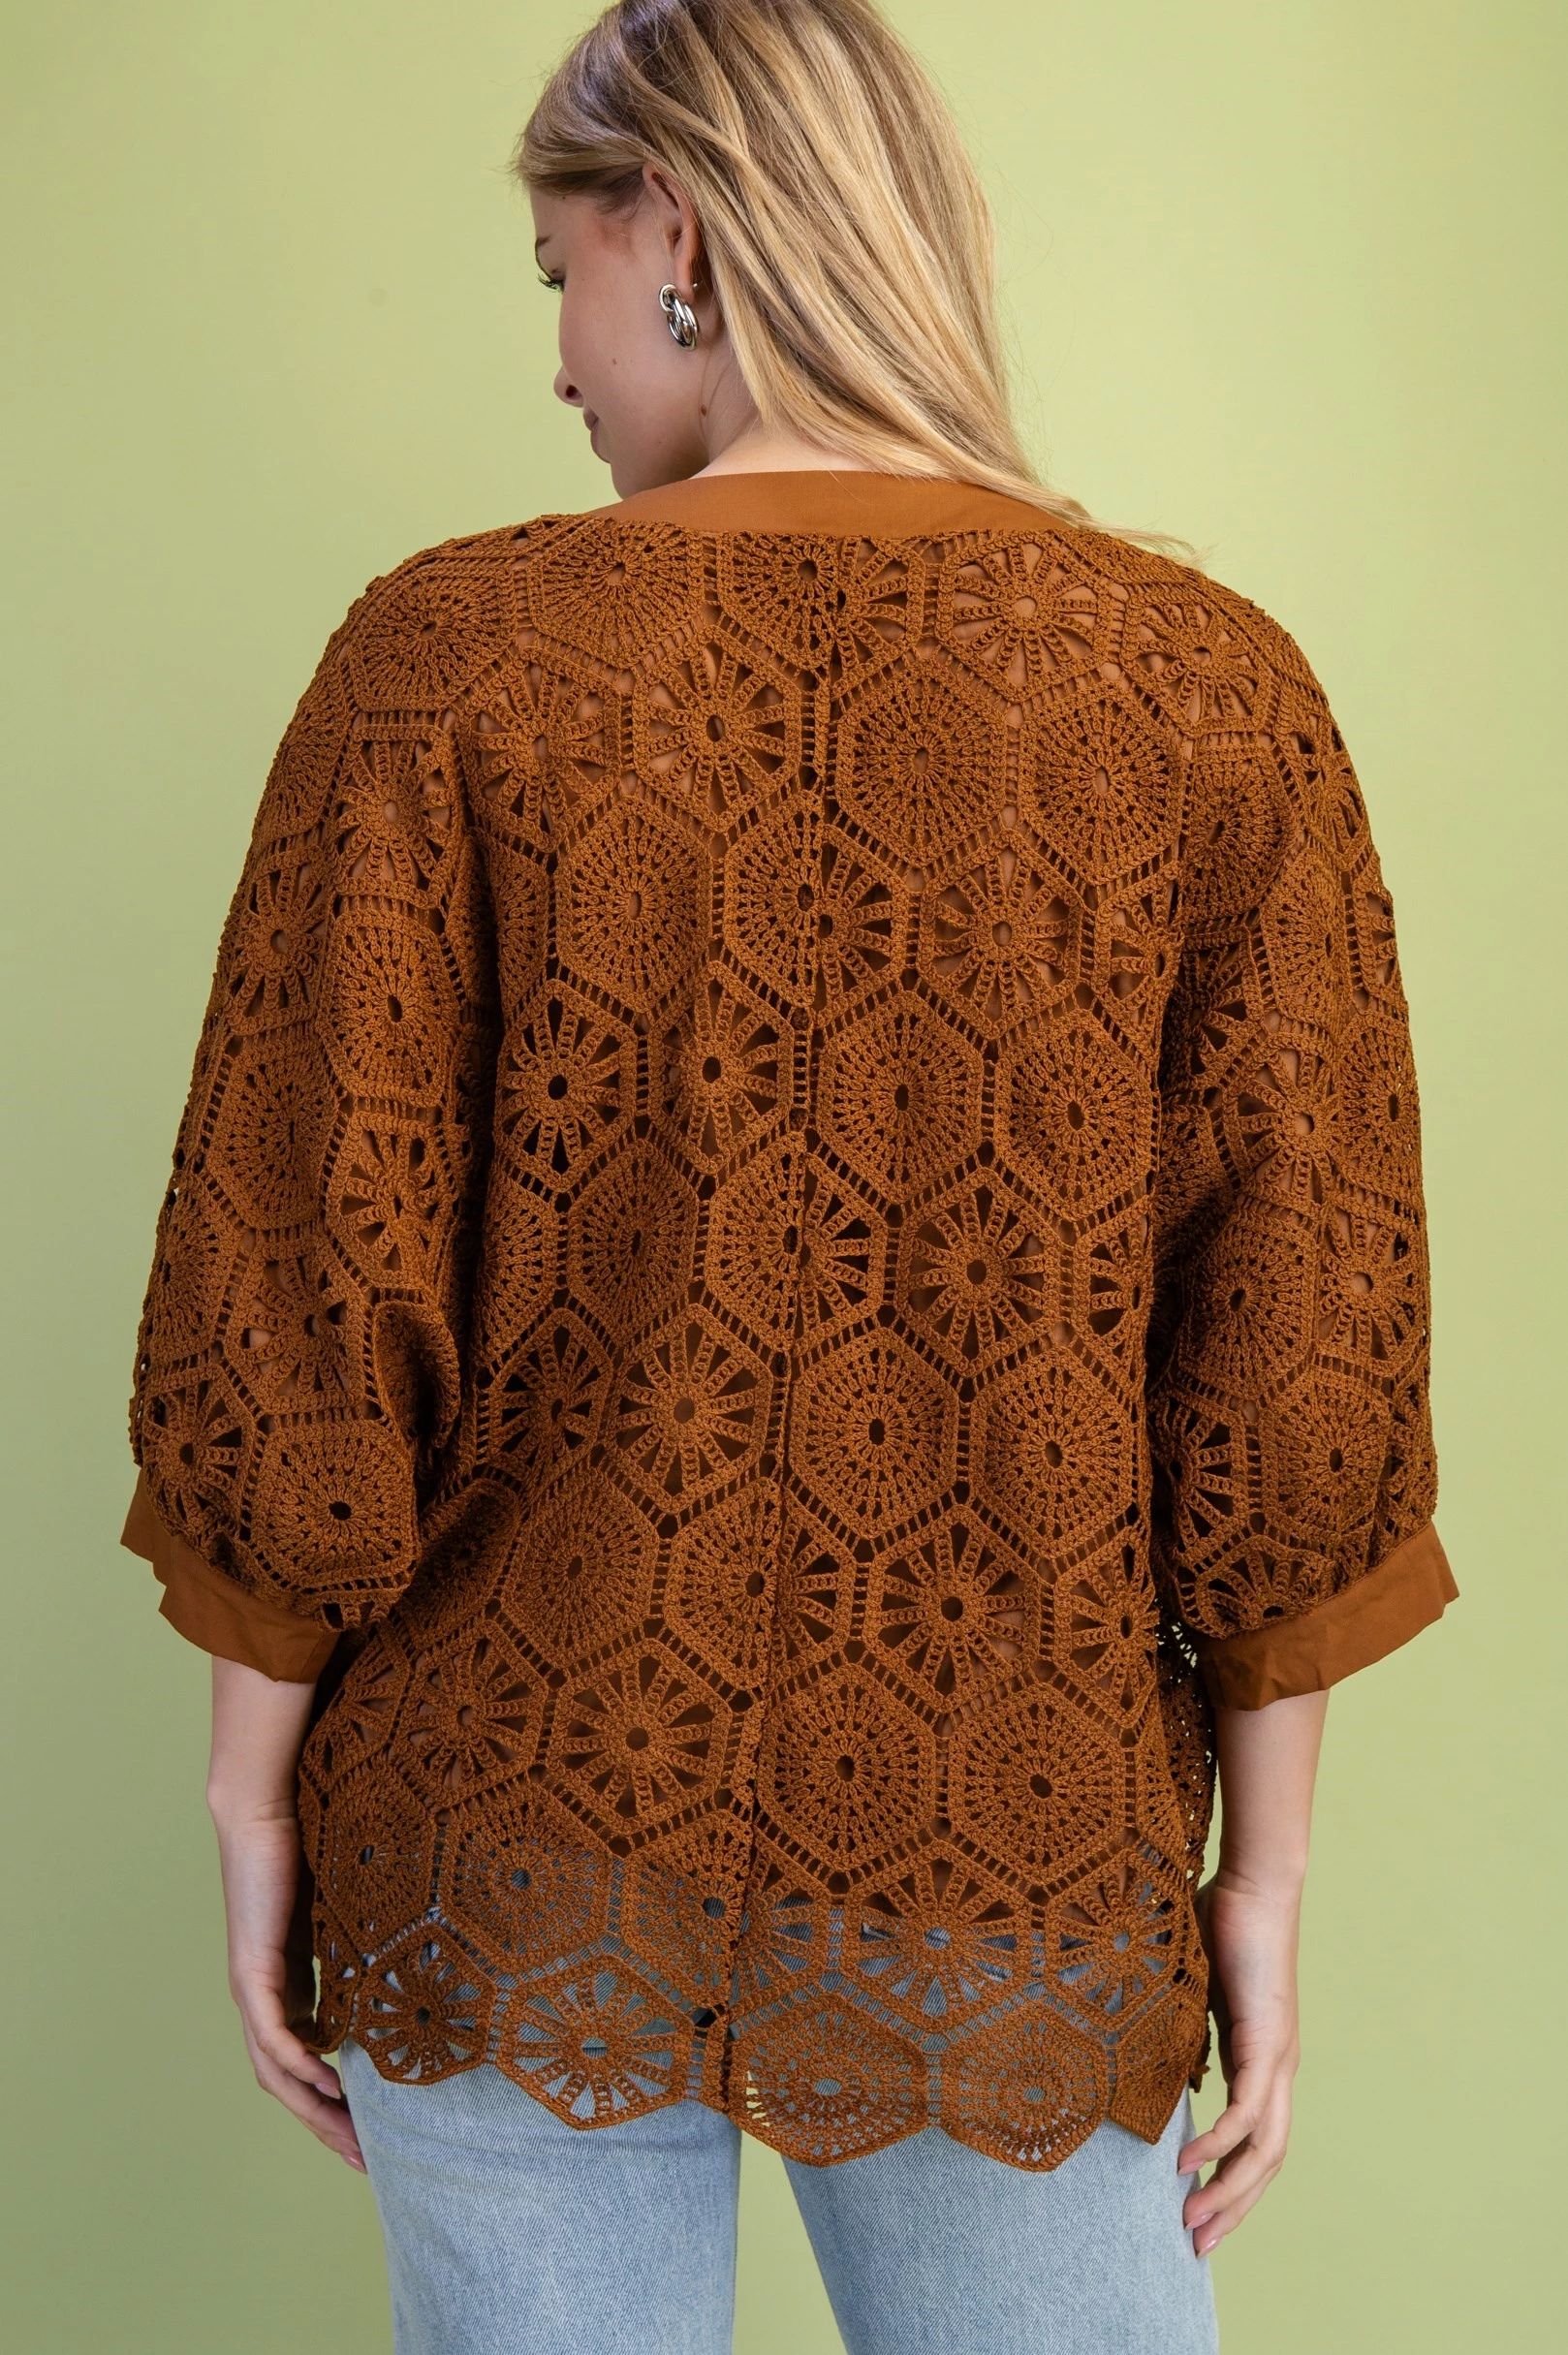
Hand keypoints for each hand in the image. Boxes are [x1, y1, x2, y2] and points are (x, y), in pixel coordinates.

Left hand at [211, 1796, 365, 2171]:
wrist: (266, 1809)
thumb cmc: (309, 1844)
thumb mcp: (348, 1909)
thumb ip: (366, 1940)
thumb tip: (417, 1953)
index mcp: (286, 1987)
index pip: (305, 2062)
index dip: (333, 2103)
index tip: (372, 2132)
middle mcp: (263, 1998)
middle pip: (288, 2083)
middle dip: (327, 2126)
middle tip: (365, 2162)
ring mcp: (254, 1989)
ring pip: (277, 2072)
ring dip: (313, 2111)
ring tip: (350, 2141)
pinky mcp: (252, 1972)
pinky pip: (274, 2036)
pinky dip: (297, 2067)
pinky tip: (328, 2085)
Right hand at [1178, 1870, 1301, 2255]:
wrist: (1254, 1884)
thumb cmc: (1223, 1921)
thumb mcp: (1193, 1989)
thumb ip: (1182, 2025)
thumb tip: (1147, 2047)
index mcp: (1264, 2059)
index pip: (1257, 2142)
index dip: (1233, 2183)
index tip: (1198, 2214)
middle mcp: (1279, 2069)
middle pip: (1267, 2163)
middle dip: (1233, 2209)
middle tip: (1197, 2245)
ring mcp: (1279, 2059)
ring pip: (1264, 2151)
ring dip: (1229, 2193)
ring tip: (1193, 2221)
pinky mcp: (1267, 2042)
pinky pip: (1247, 2113)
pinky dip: (1221, 2144)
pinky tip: (1190, 2164)